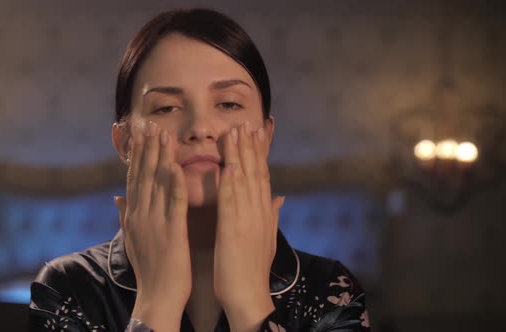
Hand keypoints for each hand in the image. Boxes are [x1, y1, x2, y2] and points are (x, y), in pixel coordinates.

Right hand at [114, 121, 190, 331]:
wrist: (157, 296)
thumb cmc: (150, 270)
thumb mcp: (133, 240)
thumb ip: (125, 217)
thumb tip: (116, 199)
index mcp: (133, 216)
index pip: (134, 179)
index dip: (137, 155)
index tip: (140, 135)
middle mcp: (140, 214)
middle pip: (142, 175)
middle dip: (146, 148)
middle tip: (150, 124)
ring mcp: (154, 222)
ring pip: (156, 183)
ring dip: (159, 157)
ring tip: (162, 134)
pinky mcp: (172, 232)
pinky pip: (173, 203)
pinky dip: (173, 183)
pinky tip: (176, 165)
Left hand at [214, 121, 284, 330]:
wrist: (249, 294)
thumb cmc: (253, 269)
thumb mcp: (267, 238)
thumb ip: (272, 214)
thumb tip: (280, 197)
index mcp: (264, 212)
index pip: (262, 176)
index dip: (259, 153)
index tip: (255, 133)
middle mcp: (259, 211)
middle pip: (256, 172)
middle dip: (251, 147)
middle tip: (246, 124)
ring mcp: (247, 218)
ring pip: (244, 181)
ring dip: (239, 156)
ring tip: (236, 133)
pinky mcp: (232, 228)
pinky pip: (230, 201)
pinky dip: (228, 182)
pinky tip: (225, 165)